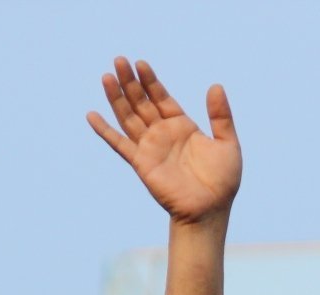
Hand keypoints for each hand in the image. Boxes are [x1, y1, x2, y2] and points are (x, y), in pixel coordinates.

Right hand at [87, 58, 241, 223]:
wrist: (209, 210)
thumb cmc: (222, 181)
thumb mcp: (227, 143)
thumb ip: (220, 116)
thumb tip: (215, 86)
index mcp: (181, 126)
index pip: (161, 97)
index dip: (151, 81)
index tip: (140, 63)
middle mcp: (162, 134)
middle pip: (141, 102)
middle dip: (130, 82)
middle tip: (119, 60)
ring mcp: (150, 148)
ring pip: (128, 117)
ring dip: (116, 98)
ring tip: (107, 76)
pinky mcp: (141, 163)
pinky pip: (119, 144)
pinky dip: (105, 131)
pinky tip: (92, 115)